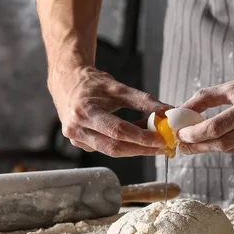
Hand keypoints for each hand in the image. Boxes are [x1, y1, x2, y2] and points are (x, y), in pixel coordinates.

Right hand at [49, 63, 170, 156]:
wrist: (66, 82)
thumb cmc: (91, 83)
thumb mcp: (118, 87)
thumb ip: (143, 100)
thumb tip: (167, 111)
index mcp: (84, 112)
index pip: (117, 131)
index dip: (141, 137)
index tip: (160, 139)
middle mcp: (77, 128)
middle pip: (114, 147)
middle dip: (141, 149)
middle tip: (162, 147)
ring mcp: (76, 138)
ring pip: (110, 151)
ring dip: (134, 149)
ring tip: (154, 144)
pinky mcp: (79, 143)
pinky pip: (105, 148)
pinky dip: (123, 145)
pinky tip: (137, 140)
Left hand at [176, 60, 233, 153]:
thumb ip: (206, 98)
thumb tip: (180, 110)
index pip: (215, 128)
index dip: (195, 134)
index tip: (181, 135)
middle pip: (223, 144)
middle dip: (199, 147)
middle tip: (184, 145)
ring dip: (213, 147)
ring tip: (197, 143)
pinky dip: (233, 143)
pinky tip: (227, 137)